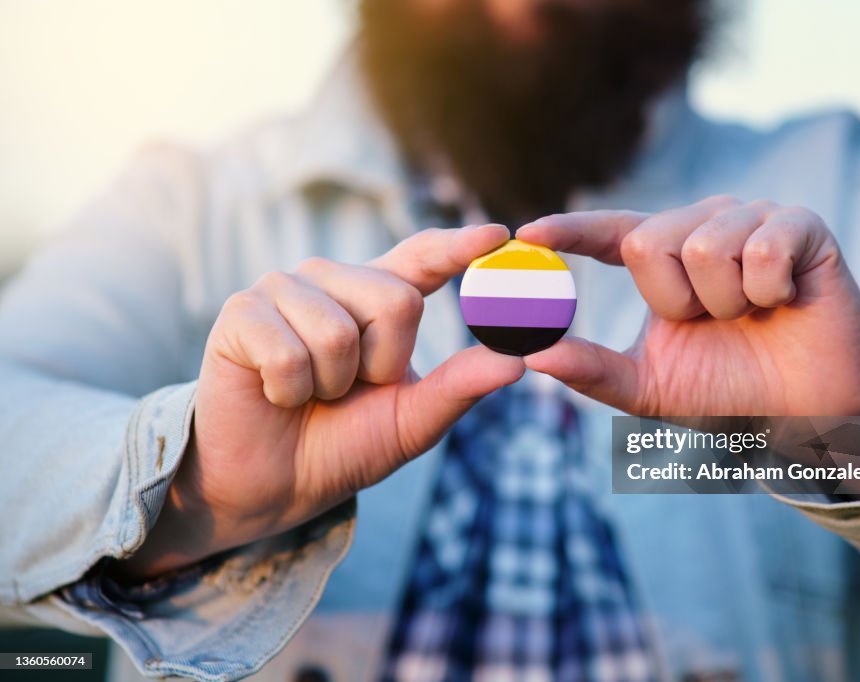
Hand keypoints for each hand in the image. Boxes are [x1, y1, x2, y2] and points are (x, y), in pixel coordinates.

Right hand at [117, 225, 523, 578]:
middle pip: (396, 301)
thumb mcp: (412, 420)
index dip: (460, 245)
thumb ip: (459, 387)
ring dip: (332, 385)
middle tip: (349, 389)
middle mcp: (332, 280)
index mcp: (377, 296)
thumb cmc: (342, 444)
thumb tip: (518, 361)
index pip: (424, 256)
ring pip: (340, 332)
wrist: (271, 484)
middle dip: (383, 366)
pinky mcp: (241, 312)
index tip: (500, 235)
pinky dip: (290, 393)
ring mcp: (284, 289)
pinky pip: (290, 354)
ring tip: (310, 391)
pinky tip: (274, 393)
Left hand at [516, 196, 859, 417]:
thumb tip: (533, 357)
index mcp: (663, 256)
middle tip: (710, 321)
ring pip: (704, 247)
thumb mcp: (649, 387)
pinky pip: (762, 249)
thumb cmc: (725, 390)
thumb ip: (593, 371)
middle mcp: (701, 225)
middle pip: (648, 240)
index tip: (526, 234)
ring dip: (724, 303)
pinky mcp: (800, 224)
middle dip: (674, 300)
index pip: (608, 231)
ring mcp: (750, 218)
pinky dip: (769, 292)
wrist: (805, 408)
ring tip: (749, 313)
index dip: (569, 229)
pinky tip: (784, 301)